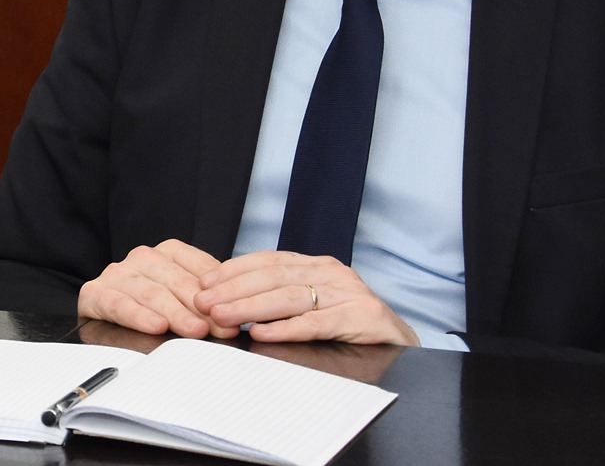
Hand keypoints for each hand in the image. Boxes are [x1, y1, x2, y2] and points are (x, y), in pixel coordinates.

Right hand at [78, 239, 240, 338]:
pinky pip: (118, 304)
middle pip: (177, 282)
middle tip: (222, 328)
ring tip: (196, 330)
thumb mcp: (183, 298)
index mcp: (167, 253)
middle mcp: (142, 258)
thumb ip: (206, 300)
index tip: (235, 312)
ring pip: (151, 293)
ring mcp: (117, 274)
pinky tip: (156, 326)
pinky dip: (138, 316)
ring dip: (176, 313)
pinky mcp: (95, 293)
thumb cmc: (154, 307)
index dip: (218, 291)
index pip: (198, 268)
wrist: (105, 311)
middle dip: (201, 307)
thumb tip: (239, 312)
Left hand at [196, 250, 418, 345]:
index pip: (268, 261)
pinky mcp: (361, 318)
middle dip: (233, 290)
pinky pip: (316, 323)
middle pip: (273, 277)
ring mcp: (348, 294)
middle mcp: (332, 273)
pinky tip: (262, 334)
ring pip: (289, 298)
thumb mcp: (316, 302)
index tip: (204, 282)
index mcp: (317, 265)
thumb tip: (230, 301)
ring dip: (250, 308)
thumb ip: (282, 297)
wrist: (401, 344)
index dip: (233, 271)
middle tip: (203, 303)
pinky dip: (286, 329)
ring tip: (222, 317)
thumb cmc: (351, 325)